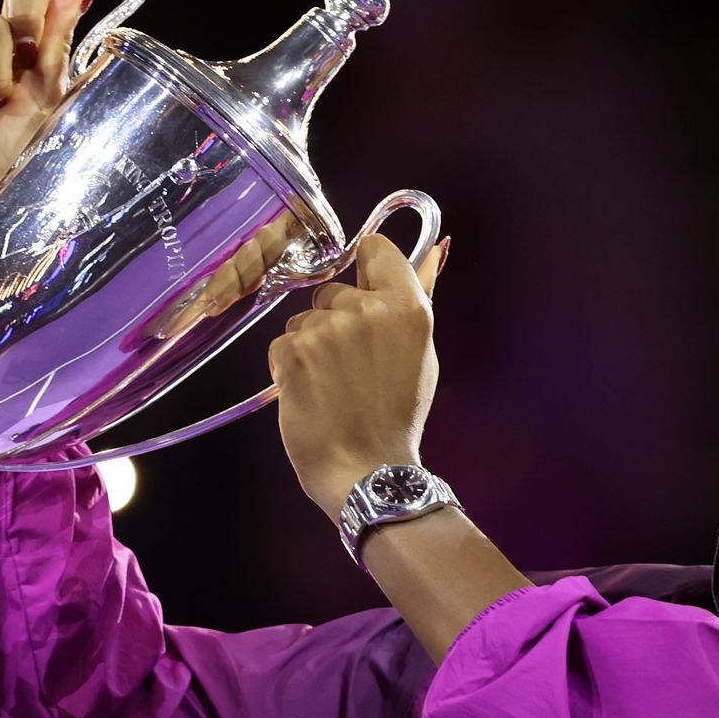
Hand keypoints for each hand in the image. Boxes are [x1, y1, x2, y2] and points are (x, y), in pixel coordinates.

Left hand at [269, 233, 450, 520]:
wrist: (367, 469)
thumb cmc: (397, 417)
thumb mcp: (421, 353)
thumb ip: (420, 296)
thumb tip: (437, 249)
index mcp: (407, 306)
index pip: (375, 248)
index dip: (367, 268)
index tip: (365, 291)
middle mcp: (368, 310)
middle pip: (333, 289)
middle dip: (336, 319)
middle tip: (352, 365)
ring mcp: (327, 330)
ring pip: (304, 319)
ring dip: (311, 345)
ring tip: (331, 385)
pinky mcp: (292, 351)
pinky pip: (281, 343)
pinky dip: (289, 367)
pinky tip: (310, 394)